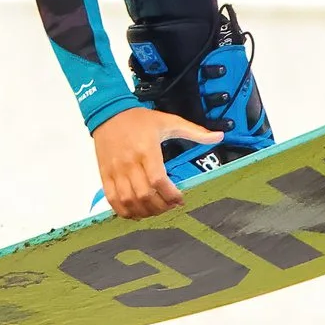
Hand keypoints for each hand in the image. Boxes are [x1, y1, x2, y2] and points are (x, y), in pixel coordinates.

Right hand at [93, 106, 221, 218]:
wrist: (108, 112)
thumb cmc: (138, 119)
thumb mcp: (169, 121)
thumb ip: (195, 131)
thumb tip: (219, 136)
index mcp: (147, 150)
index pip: (158, 180)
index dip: (171, 195)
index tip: (180, 199)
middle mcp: (130, 162)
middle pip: (145, 195)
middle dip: (161, 206)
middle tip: (170, 206)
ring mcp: (116, 171)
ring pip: (129, 201)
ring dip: (145, 211)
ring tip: (156, 210)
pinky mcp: (105, 175)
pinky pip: (113, 200)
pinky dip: (124, 211)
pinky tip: (136, 212)